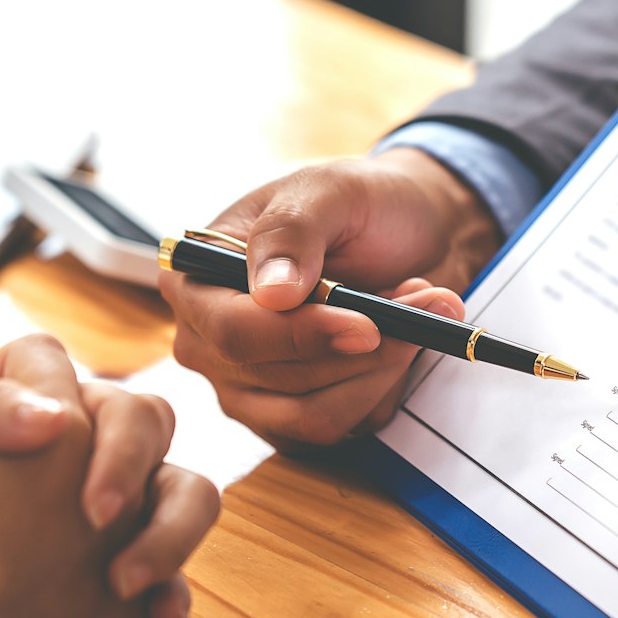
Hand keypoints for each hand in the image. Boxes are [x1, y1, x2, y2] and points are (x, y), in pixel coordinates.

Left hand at [0, 341, 197, 617]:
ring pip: (184, 494)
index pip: (52, 366)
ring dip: (168, 533)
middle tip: (96, 515)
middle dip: (127, 462)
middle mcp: (87, 449)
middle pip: (144, 419)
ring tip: (126, 582)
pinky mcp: (133, 567)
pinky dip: (169, 594)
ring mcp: (122, 510)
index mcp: (31, 410)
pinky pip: (173, 572)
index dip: (52, 394)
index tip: (40, 437)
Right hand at [160, 147, 502, 448]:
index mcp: (196, 281)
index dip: (301, 336)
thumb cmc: (358, 205)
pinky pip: (345, 426)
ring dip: (384, 366)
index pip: (232, 332)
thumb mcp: (329, 191)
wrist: (408, 232)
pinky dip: (388, 384)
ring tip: (417, 308)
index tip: (368, 327)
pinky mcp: (293, 420)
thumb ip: (292, 231)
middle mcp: (209, 344)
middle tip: (422, 299)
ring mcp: (247, 389)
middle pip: (279, 379)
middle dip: (363, 347)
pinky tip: (405, 339)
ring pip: (316, 415)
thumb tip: (270, 295)